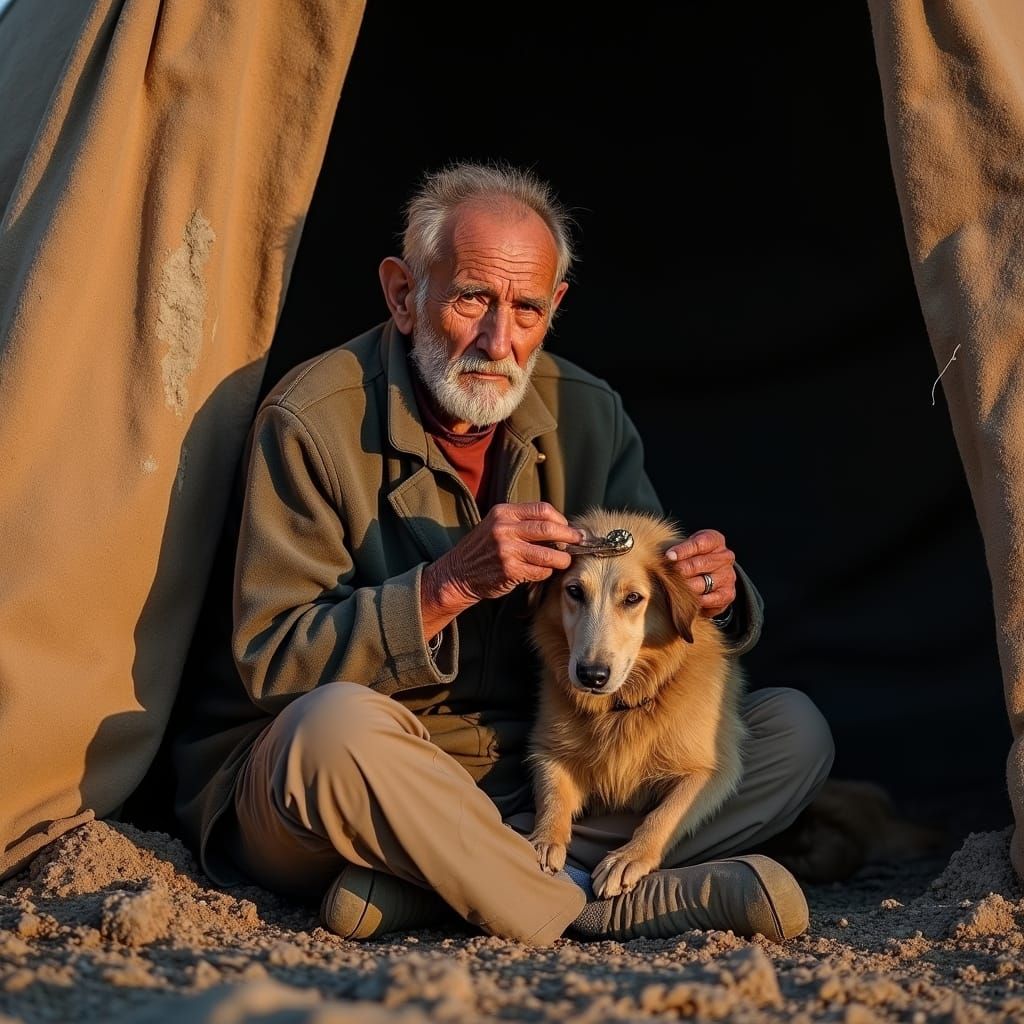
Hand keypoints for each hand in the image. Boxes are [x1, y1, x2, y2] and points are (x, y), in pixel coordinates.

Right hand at [421, 502, 582, 634]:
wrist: (457, 573)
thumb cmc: (483, 550)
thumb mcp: (496, 526)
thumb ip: (522, 522)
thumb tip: (559, 526)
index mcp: (503, 512)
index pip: (542, 509)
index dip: (561, 519)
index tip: (569, 528)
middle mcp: (504, 528)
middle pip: (549, 528)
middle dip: (570, 537)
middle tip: (580, 542)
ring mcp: (506, 549)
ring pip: (549, 553)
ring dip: (562, 559)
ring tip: (565, 562)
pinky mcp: (509, 569)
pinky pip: (540, 571)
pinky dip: (546, 572)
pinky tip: (542, 572)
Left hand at [665, 528, 736, 618]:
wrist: (712, 574)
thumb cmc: (693, 556)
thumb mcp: (687, 546)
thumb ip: (678, 549)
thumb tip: (665, 558)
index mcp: (715, 540)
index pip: (699, 543)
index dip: (683, 550)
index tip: (668, 556)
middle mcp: (725, 557)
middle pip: (698, 564)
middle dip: (680, 570)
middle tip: (666, 575)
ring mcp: (728, 576)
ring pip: (701, 583)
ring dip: (684, 587)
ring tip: (672, 587)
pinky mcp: (727, 594)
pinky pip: (707, 599)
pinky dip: (694, 600)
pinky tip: (684, 598)